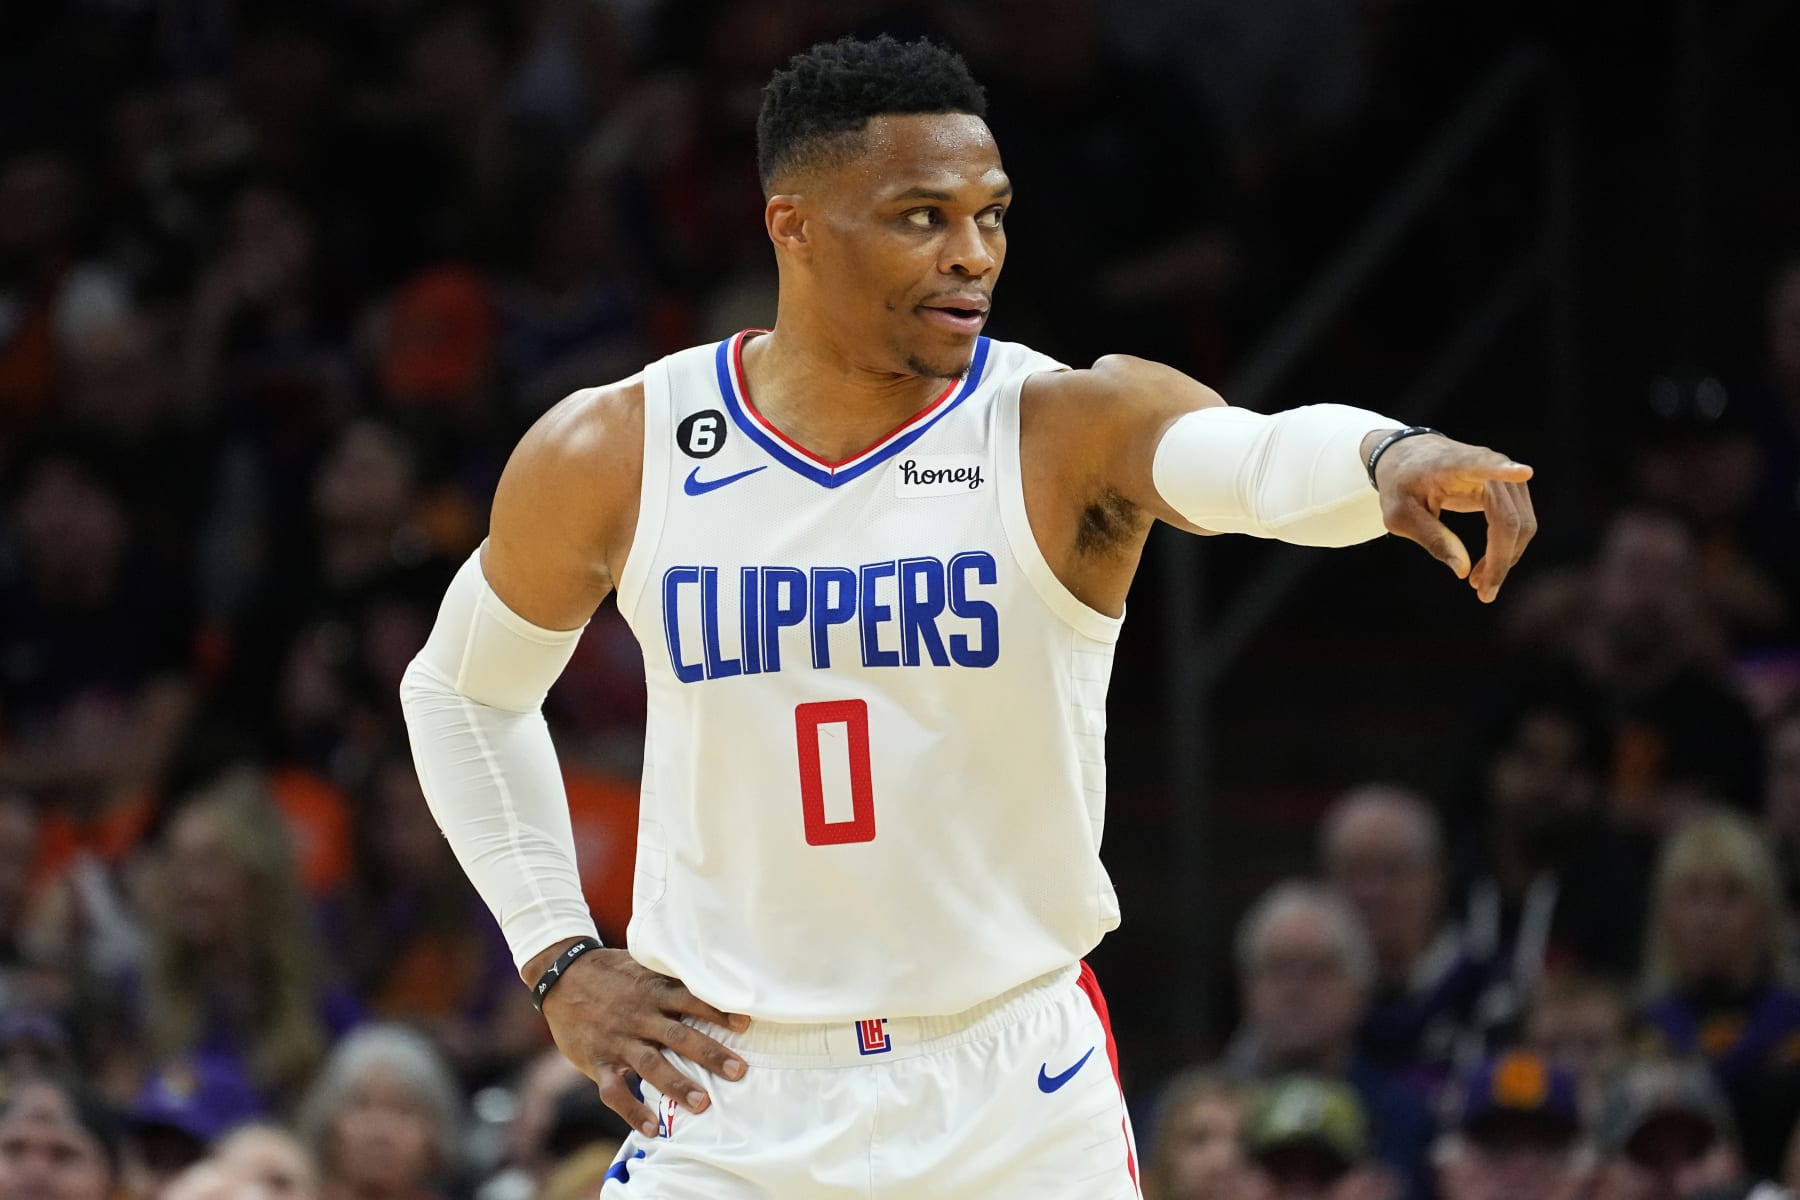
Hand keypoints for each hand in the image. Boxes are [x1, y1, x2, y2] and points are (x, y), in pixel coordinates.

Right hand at [534, 944, 749, 1136]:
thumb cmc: (611, 972)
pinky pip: (614, 1090)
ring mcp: (618, 1040)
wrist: (561, 976)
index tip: (745, 1024)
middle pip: (679, 1035)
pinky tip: (650, 1129)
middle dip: (710, 1054)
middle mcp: (639, 1016)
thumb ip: (670, 979)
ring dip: (678, 1084)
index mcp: (653, 990)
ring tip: (703, 1103)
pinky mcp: (597, 1061)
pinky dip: (631, 1111)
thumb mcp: (641, 966)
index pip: (691, 999)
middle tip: (739, 1071)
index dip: (718, 1011)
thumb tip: (712, 979)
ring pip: (651, 1065)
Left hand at [1364, 431, 1536, 602]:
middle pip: (1510, 519)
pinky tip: (1485, 568)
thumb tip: (1463, 570)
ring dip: (1506, 558)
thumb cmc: (1401, 485)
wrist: (1408, 457)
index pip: (1483, 465)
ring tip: (1479, 584)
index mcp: (1455, 464)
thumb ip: (1431, 538)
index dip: (1505, 470)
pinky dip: (1506, 549)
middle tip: (1483, 593)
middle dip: (1501, 559)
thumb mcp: (1400, 515)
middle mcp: (1488, 464)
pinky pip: (1518, 524)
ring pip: (1521, 525)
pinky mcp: (1510, 490)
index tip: (1523, 472)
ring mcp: (1505, 476)